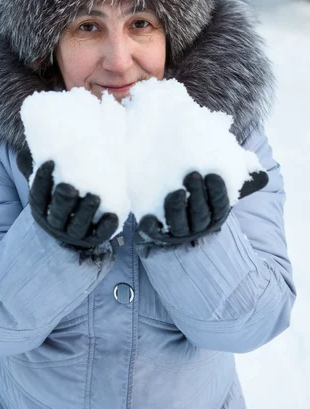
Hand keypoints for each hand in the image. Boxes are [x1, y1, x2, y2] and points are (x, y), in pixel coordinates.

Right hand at [17, 148, 118, 250]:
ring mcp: (74, 233)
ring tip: (94, 197)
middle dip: (63, 201)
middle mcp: (56, 224)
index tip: (50, 162)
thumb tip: (25, 153)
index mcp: (42, 209)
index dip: (42, 181)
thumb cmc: (60, 194)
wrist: (77, 221)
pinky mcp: (94, 238)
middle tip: (70, 187)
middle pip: (57, 215)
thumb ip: (37, 168)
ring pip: (77, 226)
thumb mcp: (48, 183)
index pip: (38, 197)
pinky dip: (106, 227)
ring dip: (85, 212)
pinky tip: (113, 216)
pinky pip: (99, 235)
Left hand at [135, 170, 268, 247]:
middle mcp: (197, 227)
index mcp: (214, 216)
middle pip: (199, 216)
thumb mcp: (219, 184)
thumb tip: (262, 176)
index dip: (217, 193)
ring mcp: (176, 231)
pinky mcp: (155, 232)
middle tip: (193, 175)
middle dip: (198, 196)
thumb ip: (240, 180)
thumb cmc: (200, 191)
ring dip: (177, 209)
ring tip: (176, 192)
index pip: (219, 207)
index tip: (212, 175)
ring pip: (178, 225)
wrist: (170, 204)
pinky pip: (153, 233)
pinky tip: (146, 218)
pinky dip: (150, 227)